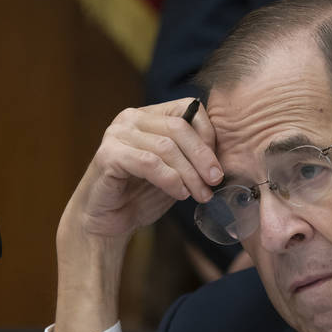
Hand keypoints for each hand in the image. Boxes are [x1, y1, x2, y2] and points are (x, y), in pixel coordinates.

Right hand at [69, 98, 221, 240]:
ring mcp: (116, 134)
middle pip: (179, 127)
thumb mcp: (175, 171)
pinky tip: (179, 194)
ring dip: (189, 174)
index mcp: (148, 115)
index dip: (208, 135)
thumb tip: (225, 156)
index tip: (217, 165)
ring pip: (166, 147)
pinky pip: (149, 163)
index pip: (187, 108)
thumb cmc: (141, 195)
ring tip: (200, 194)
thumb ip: (192, 157)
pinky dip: (170, 180)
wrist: (106, 222)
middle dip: (203, 157)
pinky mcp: (107, 156)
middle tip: (215, 181)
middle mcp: (130, 118)